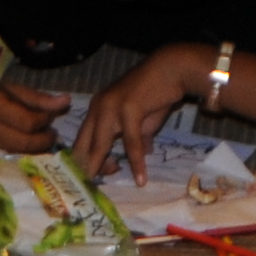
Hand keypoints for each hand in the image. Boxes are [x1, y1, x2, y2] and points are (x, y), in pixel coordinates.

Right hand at [0, 75, 63, 152]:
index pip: (27, 122)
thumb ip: (40, 99)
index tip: (51, 117)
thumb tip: (67, 102)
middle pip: (24, 143)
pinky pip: (10, 158)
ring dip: (36, 149)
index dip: (44, 122)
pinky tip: (30, 148)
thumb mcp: (14, 89)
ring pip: (18, 154)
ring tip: (42, 139)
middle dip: (43, 140)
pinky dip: (24, 154)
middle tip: (52, 134)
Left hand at [82, 49, 202, 181]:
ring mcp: (111, 107)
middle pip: (85, 144)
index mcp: (97, 109)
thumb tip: (142, 154)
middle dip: (87, 166)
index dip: (85, 159)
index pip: (83, 139)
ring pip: (101, 144)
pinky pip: (130, 142)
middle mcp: (98, 107)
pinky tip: (141, 179)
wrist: (172, 69)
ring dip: (103, 166)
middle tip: (89, 185)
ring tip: (102, 184)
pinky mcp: (128, 109)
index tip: (90, 177)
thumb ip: (137, 138)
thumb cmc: (156, 93)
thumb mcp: (142, 121)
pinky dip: (136, 162)